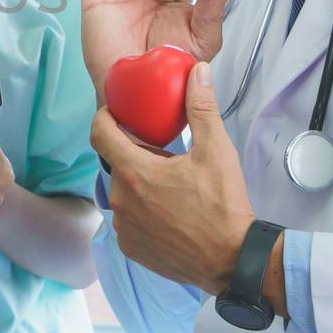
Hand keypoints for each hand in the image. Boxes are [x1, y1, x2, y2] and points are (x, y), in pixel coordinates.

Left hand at [90, 62, 254, 294]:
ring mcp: (123, 227)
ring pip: (124, 193)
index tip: (115, 112)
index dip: (104, 117)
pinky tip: (168, 211)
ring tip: (169, 185)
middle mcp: (121, 201)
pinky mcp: (132, 248)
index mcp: (134, 173)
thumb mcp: (216, 151)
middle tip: (162, 152)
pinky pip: (129, 220)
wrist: (233, 260)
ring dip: (140, 184)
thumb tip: (198, 72)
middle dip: (134, 154)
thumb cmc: (223, 207)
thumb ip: (201, 108)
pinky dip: (143, 211)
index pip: (99, 134)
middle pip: (117, 164)